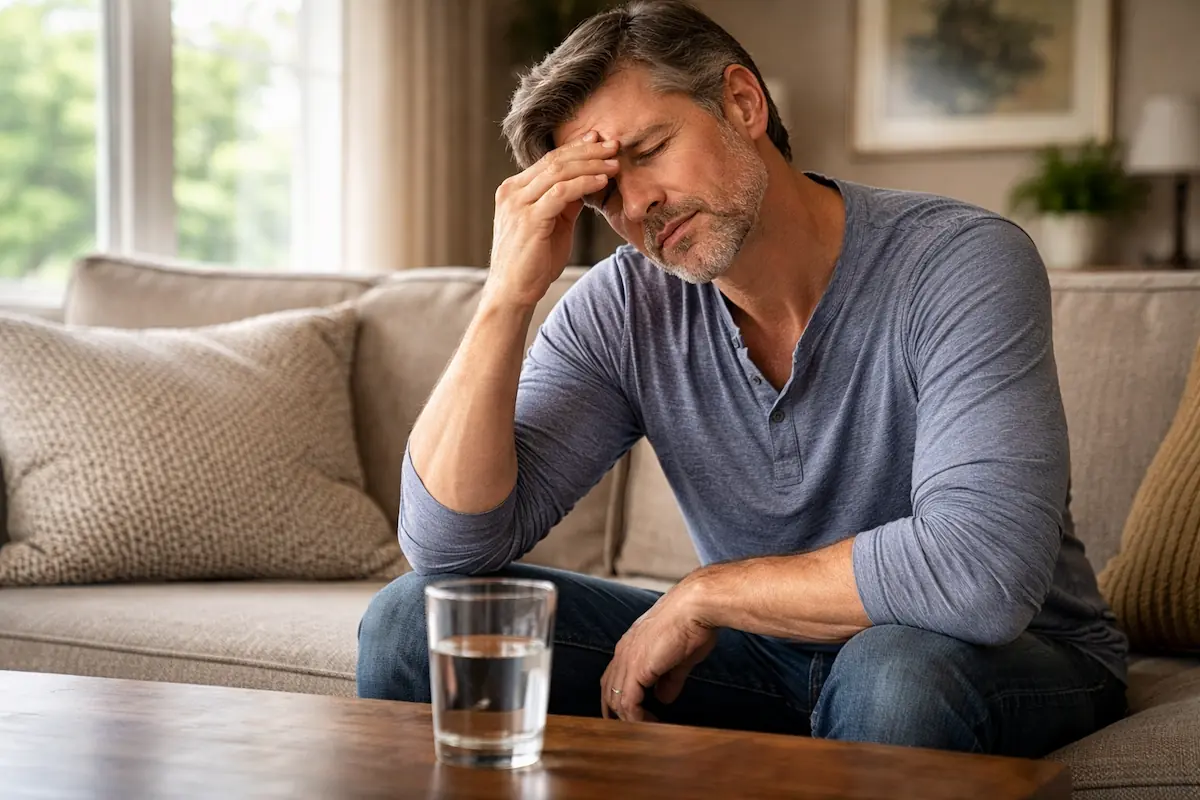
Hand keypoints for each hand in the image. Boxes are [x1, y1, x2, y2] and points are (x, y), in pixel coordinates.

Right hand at [486, 131, 619, 308]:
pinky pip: (561, 194)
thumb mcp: (550, 224)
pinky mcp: (529, 220)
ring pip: (559, 172)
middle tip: (614, 144)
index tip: (599, 140)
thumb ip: (563, 202)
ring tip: (614, 163)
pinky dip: (584, 184)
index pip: (548, 160)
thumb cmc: (532, 262)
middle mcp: (512, 192)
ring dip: (591, 165)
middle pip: (555, 161)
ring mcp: (518, 205)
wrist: (512, 292)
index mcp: (514, 190)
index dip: (576, 148)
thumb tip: (586, 182)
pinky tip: (602, 181)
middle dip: (588, 151)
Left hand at [600, 583, 717, 721]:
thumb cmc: (693, 623)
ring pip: (616, 700)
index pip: (613, 676)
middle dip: (616, 713)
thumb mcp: (680, 657)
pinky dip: (637, 719)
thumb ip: (669, 679)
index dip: (618, 698)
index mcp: (631, 644)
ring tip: (649, 729)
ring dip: (631, 719)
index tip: (630, 715)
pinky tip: (652, 724)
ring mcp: (627, 660)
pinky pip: (629, 704)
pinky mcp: (637, 669)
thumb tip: (663, 697)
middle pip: (608, 689)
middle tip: (632, 730)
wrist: (696, 606)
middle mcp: (623, 651)